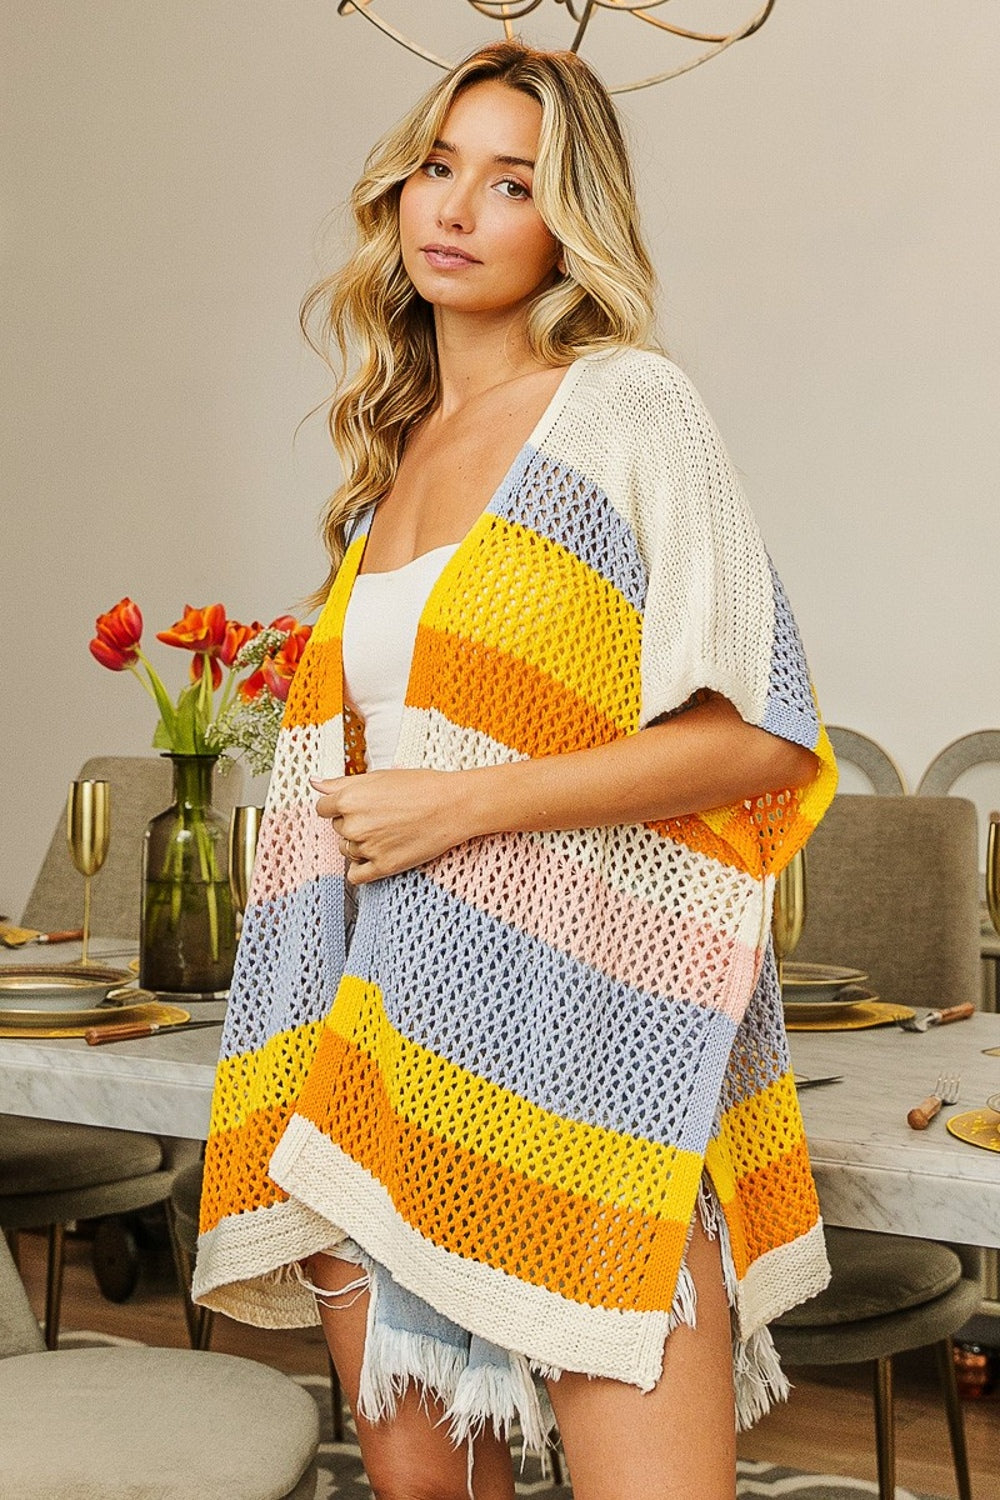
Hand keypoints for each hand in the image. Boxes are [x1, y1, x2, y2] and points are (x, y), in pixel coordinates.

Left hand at [310, 769, 471, 884]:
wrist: (454, 806)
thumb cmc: (420, 786)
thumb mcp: (378, 777)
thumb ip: (340, 782)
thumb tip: (314, 783)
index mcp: (348, 800)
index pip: (323, 809)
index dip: (339, 806)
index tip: (357, 806)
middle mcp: (353, 825)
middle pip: (337, 829)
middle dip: (353, 823)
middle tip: (382, 815)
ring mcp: (367, 848)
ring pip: (347, 851)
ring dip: (360, 844)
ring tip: (387, 832)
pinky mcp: (383, 867)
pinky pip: (355, 876)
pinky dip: (361, 868)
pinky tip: (376, 857)